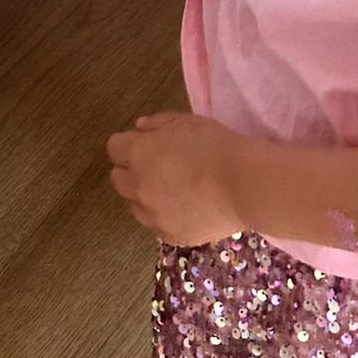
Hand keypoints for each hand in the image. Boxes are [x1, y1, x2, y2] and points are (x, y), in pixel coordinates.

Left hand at [107, 112, 246, 246]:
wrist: (243, 184)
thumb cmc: (214, 145)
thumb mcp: (184, 121)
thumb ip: (156, 123)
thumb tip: (139, 129)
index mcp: (137, 155)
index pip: (114, 149)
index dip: (127, 145)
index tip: (143, 145)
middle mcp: (138, 187)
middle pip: (119, 180)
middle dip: (132, 172)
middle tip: (156, 168)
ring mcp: (154, 216)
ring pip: (137, 207)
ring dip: (147, 197)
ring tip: (174, 191)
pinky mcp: (172, 236)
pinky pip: (160, 227)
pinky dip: (167, 218)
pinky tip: (187, 209)